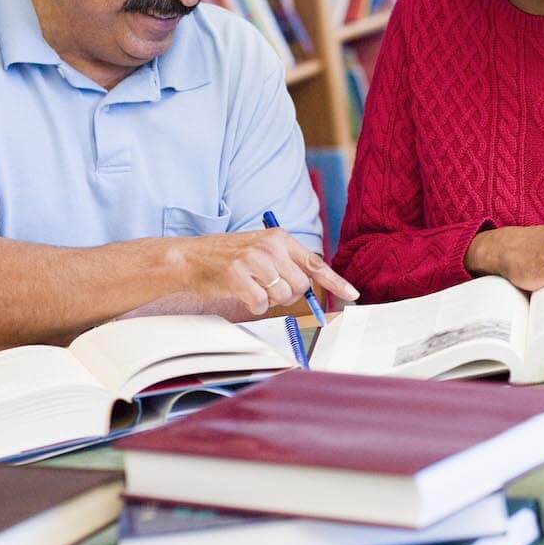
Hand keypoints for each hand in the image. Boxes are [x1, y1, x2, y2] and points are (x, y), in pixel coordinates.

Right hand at [176, 229, 358, 316]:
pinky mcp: (238, 276)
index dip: (336, 282)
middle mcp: (270, 246)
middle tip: (268, 289)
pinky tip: (242, 294)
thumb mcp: (261, 251)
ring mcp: (254, 260)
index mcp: (280, 238)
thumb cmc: (229, 258)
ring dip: (269, 300)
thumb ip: (286, 263)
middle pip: (300, 286)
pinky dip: (254, 306)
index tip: (353, 295)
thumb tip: (310, 288)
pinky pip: (261, 304)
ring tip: (252, 287)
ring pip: (283, 296)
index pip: (315, 263)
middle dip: (289, 295)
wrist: (191, 257)